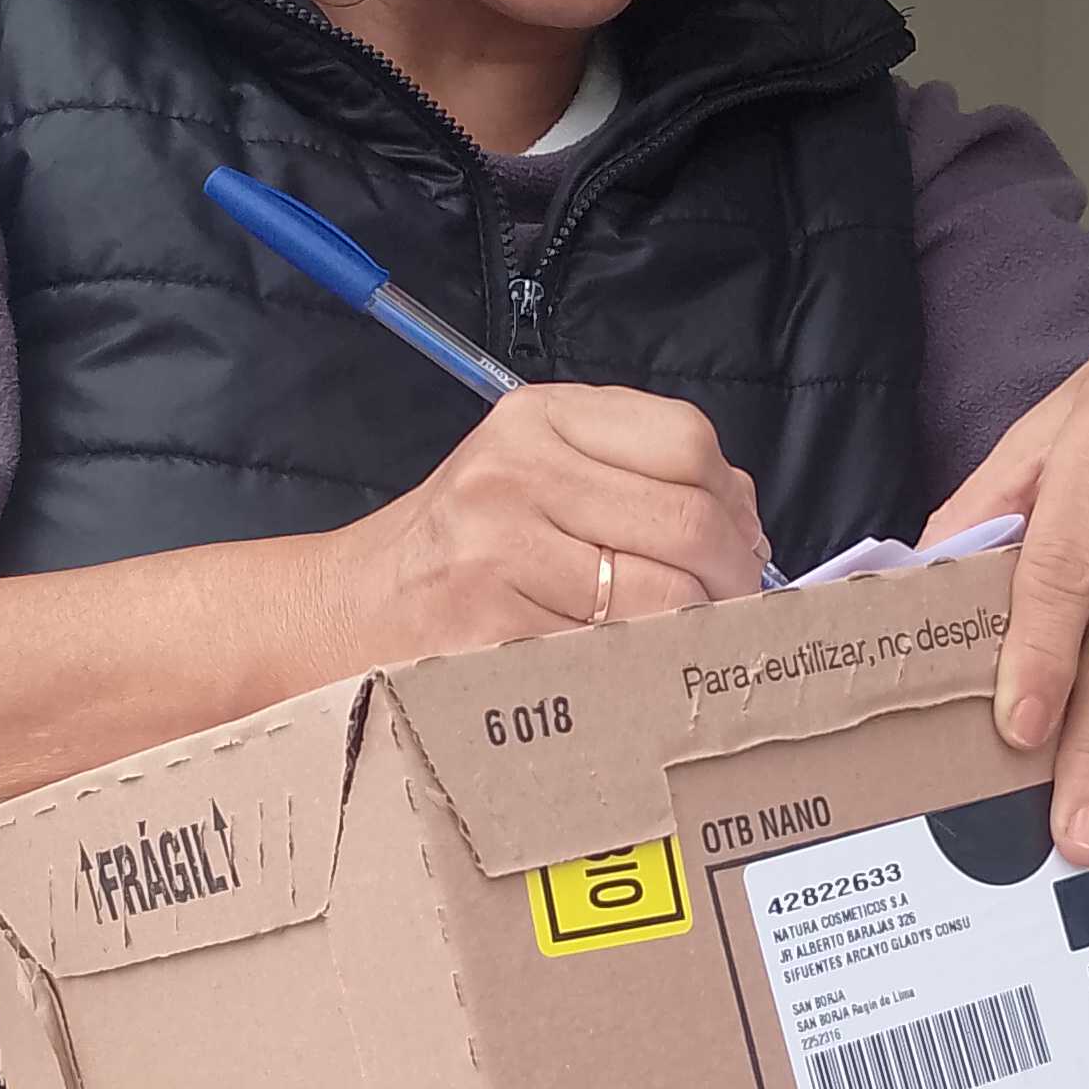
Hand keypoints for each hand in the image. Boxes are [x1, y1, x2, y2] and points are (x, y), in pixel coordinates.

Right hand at [331, 384, 769, 657]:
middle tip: (733, 609)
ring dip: (695, 630)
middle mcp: (517, 473)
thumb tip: (743, 518)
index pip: (685, 442)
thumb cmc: (455, 547)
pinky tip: (632, 668)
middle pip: (688, 522)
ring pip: (663, 598)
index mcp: (537, 419)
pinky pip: (613, 654)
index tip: (740, 545)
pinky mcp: (493, 630)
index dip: (732, 503)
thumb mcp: (530, 471)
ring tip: (687, 640)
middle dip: (732, 577)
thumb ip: (630, 474)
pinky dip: (641, 669)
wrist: (346, 611)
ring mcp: (501, 552)